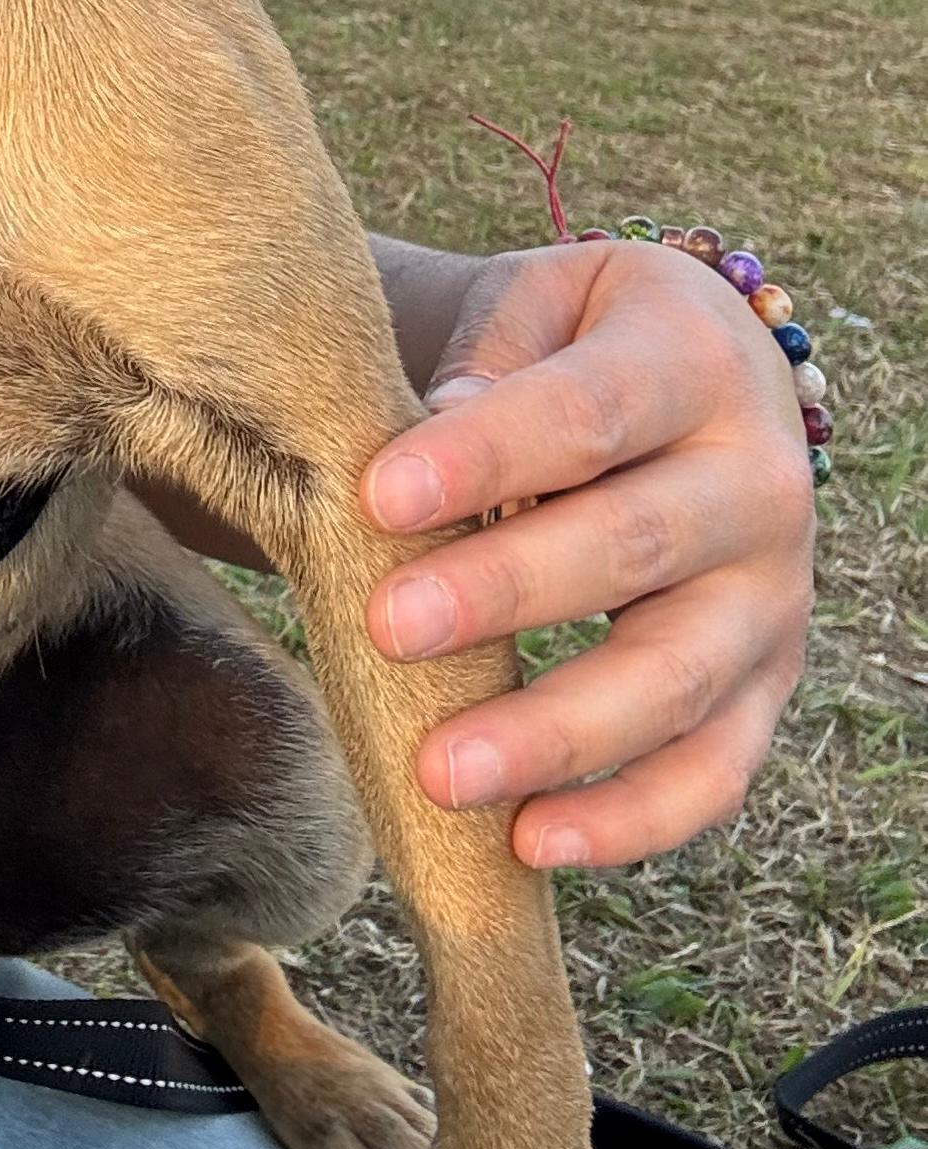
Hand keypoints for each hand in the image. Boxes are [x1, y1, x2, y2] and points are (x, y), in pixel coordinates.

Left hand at [359, 240, 816, 867]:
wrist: (688, 368)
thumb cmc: (570, 342)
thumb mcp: (532, 308)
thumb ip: (486, 361)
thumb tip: (435, 427)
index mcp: (695, 360)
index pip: (588, 413)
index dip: (485, 456)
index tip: (376, 495)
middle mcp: (759, 478)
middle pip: (634, 546)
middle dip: (503, 593)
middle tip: (384, 626)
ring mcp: (772, 593)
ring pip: (676, 677)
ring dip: (554, 733)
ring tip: (437, 770)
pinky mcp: (766, 684)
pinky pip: (714, 772)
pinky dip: (629, 820)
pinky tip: (527, 841)